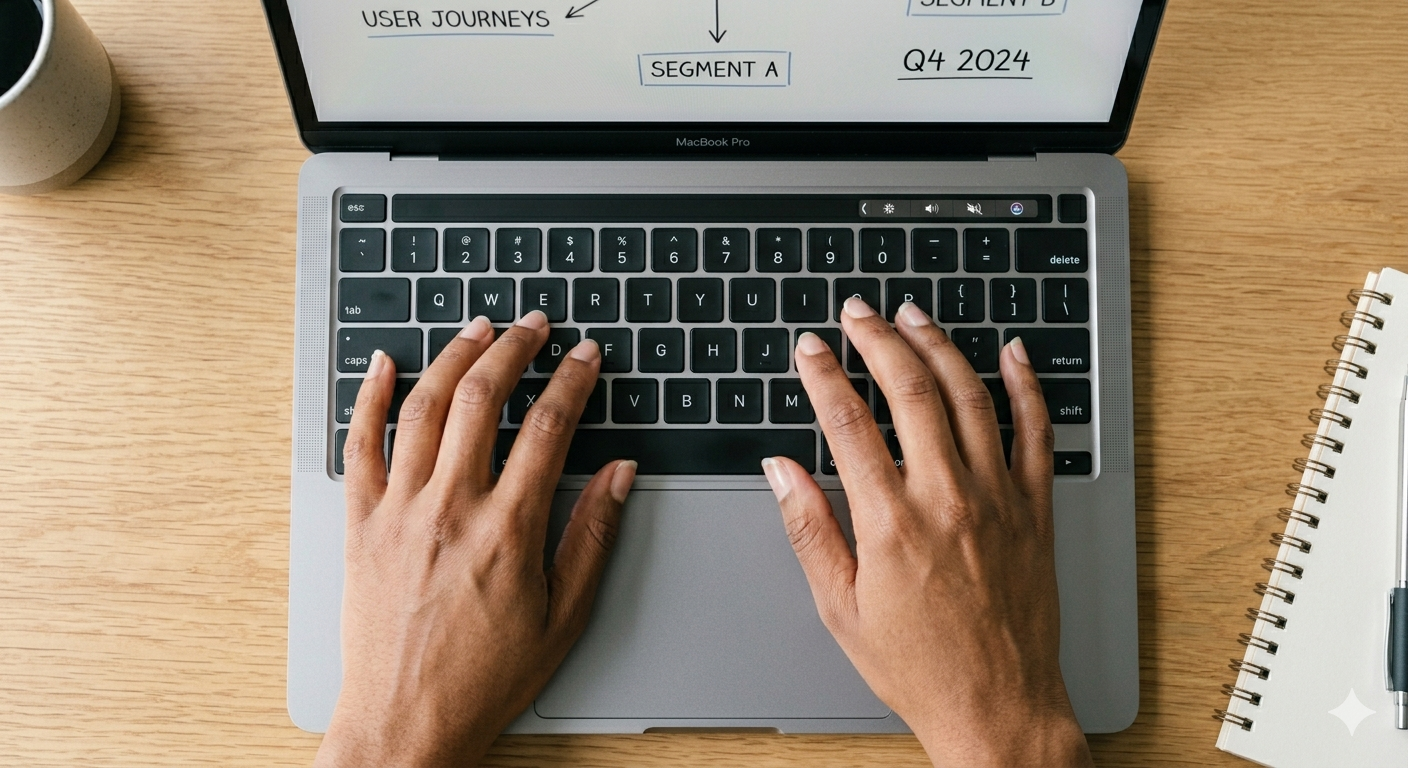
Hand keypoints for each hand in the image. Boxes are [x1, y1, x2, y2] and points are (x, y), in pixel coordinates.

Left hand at [315, 312, 636, 767]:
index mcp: (507, 530)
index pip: (549, 428)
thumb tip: (621, 473)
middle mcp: (450, 508)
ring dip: (454, 355)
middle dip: (514, 348)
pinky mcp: (361, 523)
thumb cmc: (484, 678)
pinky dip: (370, 397)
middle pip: (484, 398)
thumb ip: (592, 536)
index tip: (585, 356)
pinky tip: (385, 364)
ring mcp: (399, 511)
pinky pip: (359, 445)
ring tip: (479, 328)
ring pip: (424, 407)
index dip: (572, 380)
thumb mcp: (563, 615)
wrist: (404, 723)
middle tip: (535, 325)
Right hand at [763, 298, 1091, 767]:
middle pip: (910, 390)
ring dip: (939, 346)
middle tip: (857, 313)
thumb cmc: (916, 665)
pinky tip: (1012, 354)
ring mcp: (998, 498)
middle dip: (878, 339)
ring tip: (912, 317)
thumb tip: (781, 470)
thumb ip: (809, 528)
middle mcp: (947, 497)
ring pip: (970, 396)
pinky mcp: (1034, 509)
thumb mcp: (840, 607)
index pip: (848, 421)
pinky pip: (1036, 432)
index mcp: (891, 521)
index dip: (823, 373)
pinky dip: (1026, 386)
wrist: (997, 706)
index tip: (810, 347)